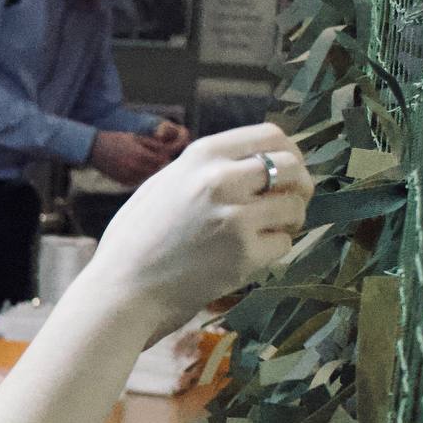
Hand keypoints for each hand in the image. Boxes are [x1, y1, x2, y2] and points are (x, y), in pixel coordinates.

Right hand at [82, 124, 309, 335]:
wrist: (122, 288)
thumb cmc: (135, 238)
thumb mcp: (164, 184)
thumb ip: (205, 169)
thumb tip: (252, 161)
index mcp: (202, 155)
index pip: (270, 135)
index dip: (289, 151)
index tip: (288, 169)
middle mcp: (222, 179)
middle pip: (292, 165)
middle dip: (300, 184)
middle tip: (290, 202)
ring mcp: (236, 216)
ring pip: (295, 206)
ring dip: (290, 220)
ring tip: (266, 232)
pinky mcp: (246, 252)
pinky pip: (285, 243)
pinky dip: (274, 250)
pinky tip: (249, 256)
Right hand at [88, 128, 173, 186]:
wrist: (94, 148)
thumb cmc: (115, 139)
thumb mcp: (135, 137)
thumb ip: (152, 144)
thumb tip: (166, 152)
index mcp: (140, 154)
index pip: (161, 160)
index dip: (164, 157)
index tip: (164, 155)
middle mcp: (135, 167)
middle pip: (155, 170)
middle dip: (158, 165)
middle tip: (156, 160)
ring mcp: (128, 175)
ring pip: (147, 177)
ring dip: (149, 172)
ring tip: (146, 164)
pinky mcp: (122, 181)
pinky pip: (137, 181)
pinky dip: (139, 177)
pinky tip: (136, 170)